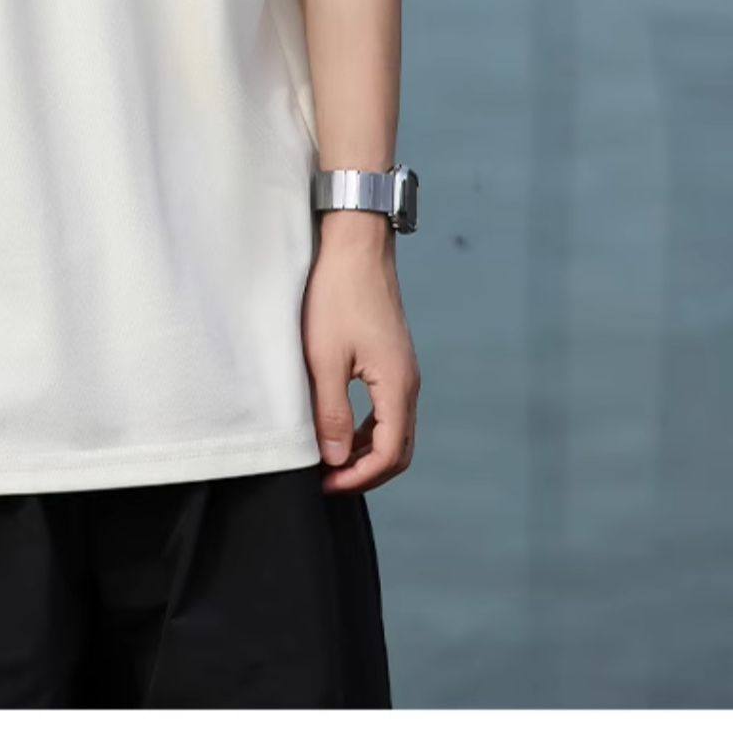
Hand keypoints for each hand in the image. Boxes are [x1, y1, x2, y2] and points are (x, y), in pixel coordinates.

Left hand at [301, 222, 418, 492]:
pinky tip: (339, 427)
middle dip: (366, 472)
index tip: (326, 485)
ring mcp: (402, 369)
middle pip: (398, 448)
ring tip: (330, 460)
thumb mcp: (324, 357)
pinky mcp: (392, 358)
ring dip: (366, 451)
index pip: (389, 454)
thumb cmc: (337, 296)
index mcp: (396, 385)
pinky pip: (387, 408)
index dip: (359, 478)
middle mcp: (408, 381)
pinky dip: (366, 428)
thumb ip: (331, 411)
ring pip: (393, 429)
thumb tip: (334, 459)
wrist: (355, 246)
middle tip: (329, 482)